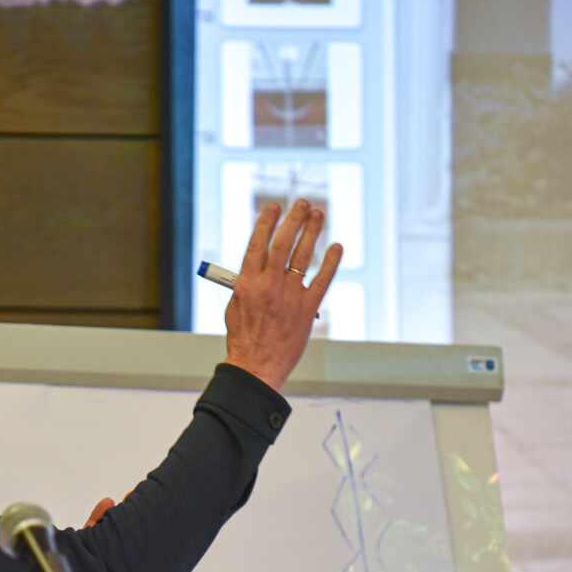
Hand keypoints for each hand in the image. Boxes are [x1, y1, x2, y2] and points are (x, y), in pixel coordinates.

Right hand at [223, 199, 341, 390]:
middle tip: (302, 204)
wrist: (256, 367)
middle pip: (283, 244)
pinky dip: (331, 262)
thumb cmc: (245, 340)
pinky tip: (336, 247)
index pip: (258, 243)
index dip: (267, 222)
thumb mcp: (235, 306)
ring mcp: (290, 296)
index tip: (274, 206)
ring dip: (312, 232)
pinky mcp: (307, 309)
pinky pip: (322, 280)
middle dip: (294, 220)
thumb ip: (246, 283)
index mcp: (247, 283)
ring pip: (303, 256)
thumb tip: (257, 264)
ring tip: (318, 214)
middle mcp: (269, 285)